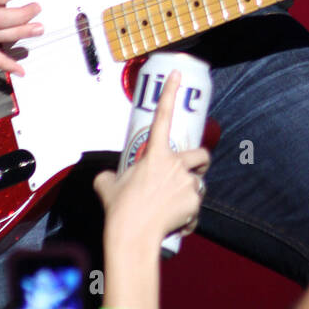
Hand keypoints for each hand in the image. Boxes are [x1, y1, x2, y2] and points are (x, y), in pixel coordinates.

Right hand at [93, 70, 208, 251]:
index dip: (170, 93)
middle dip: (200, 162)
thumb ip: (109, 177)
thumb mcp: (108, 187)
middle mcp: (175, 165)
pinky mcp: (195, 203)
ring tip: (171, 209)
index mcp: (154, 155)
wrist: (133, 235)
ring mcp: (188, 184)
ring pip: (198, 184)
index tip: (177, 74)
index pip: (162, 117)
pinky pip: (196, 208)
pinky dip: (188, 217)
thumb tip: (107, 178)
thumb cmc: (120, 209)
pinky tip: (174, 224)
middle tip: (190, 171)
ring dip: (189, 194)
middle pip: (201, 155)